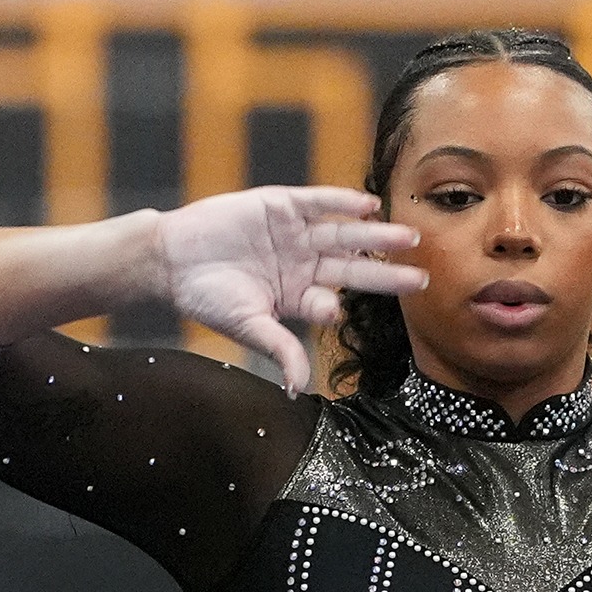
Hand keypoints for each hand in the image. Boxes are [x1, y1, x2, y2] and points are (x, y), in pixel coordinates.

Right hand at [155, 185, 426, 394]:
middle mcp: (304, 264)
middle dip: (387, 275)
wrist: (170, 258)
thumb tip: (297, 389)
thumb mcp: (247, 325)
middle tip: (422, 279)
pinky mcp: (281, 205)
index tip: (341, 311)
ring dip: (376, 238)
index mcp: (298, 295)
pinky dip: (342, 202)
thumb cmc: (205, 296)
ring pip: (344, 236)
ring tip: (410, 239)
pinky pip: (318, 203)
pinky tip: (369, 206)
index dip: (337, 306)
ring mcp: (296, 234)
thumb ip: (279, 348)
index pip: (331, 302)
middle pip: (353, 270)